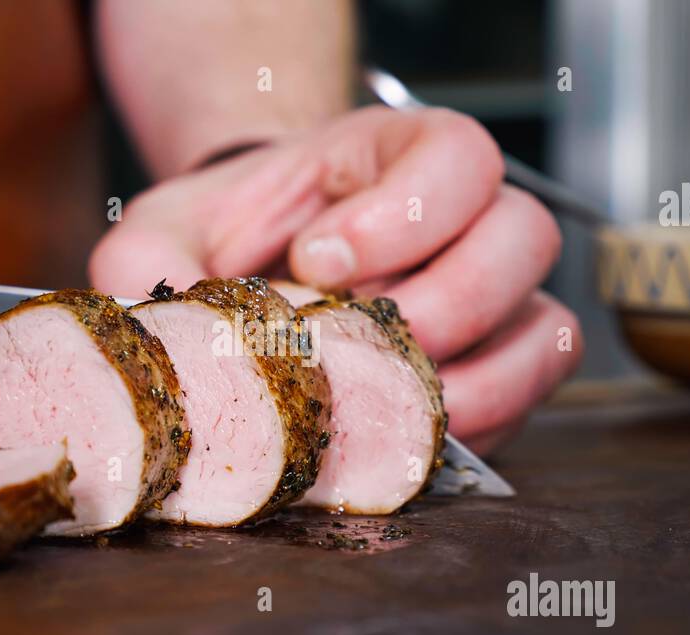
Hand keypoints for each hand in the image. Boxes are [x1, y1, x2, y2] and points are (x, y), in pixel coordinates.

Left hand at [90, 106, 580, 452]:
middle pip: (523, 234)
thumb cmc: (222, 242)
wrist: (248, 277)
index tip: (317, 259)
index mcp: (393, 156)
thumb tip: (142, 333)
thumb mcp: (168, 233)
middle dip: (447, 300)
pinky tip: (415, 422)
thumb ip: (147, 264)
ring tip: (391, 397)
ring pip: (547, 321)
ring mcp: (490, 295)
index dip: (405, 212)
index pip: (455, 156)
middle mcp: (463, 216)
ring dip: (477, 374)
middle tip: (364, 336)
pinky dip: (493, 413)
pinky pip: (536, 385)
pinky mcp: (494, 365)